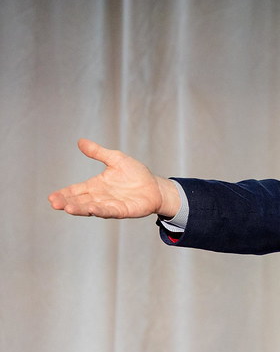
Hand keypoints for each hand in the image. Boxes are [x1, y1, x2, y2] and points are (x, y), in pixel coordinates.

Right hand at [48, 139, 179, 218]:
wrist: (155, 186)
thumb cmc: (135, 174)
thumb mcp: (115, 159)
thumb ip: (98, 152)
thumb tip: (80, 141)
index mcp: (96, 186)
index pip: (75, 190)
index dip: (64, 194)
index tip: (51, 197)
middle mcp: (100, 197)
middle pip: (80, 201)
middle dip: (67, 203)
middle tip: (54, 204)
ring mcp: (110, 204)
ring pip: (91, 207)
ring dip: (80, 208)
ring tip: (68, 208)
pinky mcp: (123, 210)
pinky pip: (109, 210)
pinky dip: (100, 210)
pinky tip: (91, 209)